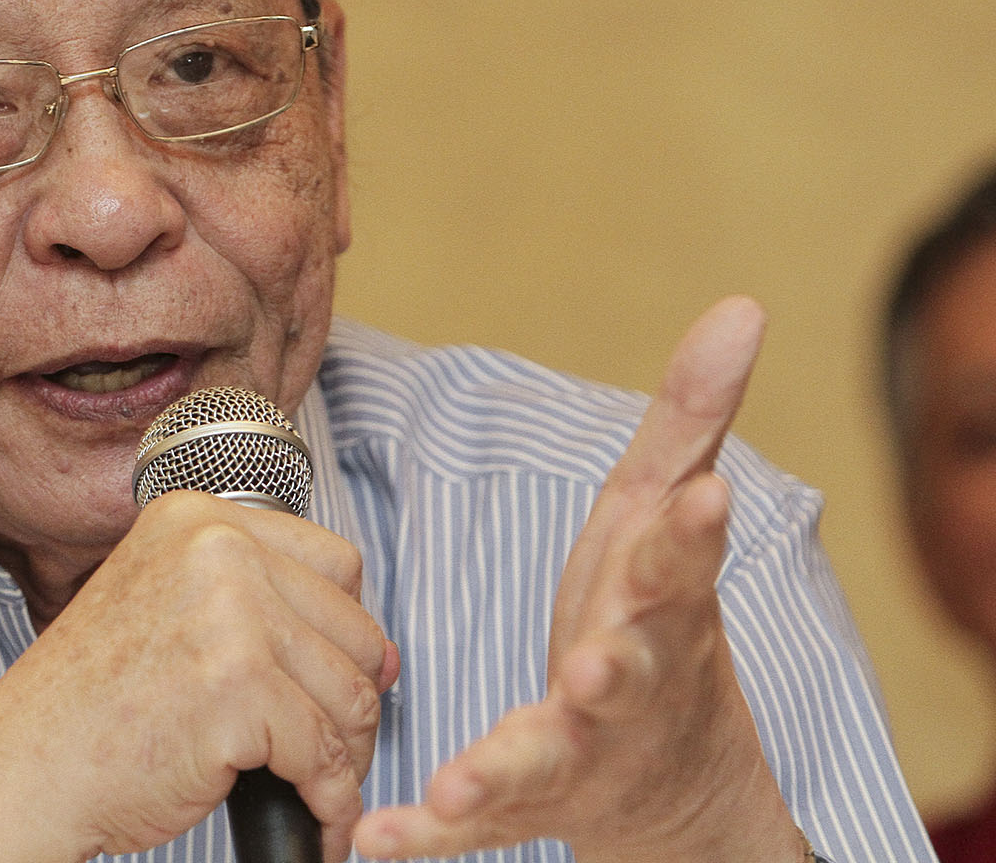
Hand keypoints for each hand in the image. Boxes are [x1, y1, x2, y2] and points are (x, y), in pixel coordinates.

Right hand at [0, 492, 399, 862]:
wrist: (25, 769)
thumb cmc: (92, 704)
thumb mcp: (171, 610)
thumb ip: (262, 608)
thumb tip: (386, 658)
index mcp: (198, 518)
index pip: (336, 564)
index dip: (342, 633)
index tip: (327, 678)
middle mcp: (217, 548)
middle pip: (353, 629)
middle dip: (351, 702)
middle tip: (328, 750)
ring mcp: (229, 614)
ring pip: (350, 693)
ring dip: (346, 755)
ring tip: (317, 785)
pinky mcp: (237, 688)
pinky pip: (326, 753)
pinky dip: (329, 798)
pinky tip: (313, 814)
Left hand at [354, 296, 806, 861]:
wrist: (676, 779)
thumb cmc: (652, 615)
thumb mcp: (664, 512)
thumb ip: (691, 418)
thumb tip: (741, 307)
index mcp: (658, 603)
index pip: (680, 563)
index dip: (692, 533)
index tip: (704, 498)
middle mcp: (628, 683)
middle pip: (628, 673)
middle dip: (616, 668)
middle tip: (595, 667)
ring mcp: (578, 749)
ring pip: (547, 759)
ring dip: (505, 768)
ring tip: (459, 786)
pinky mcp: (524, 799)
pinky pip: (470, 821)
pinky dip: (422, 833)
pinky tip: (374, 840)